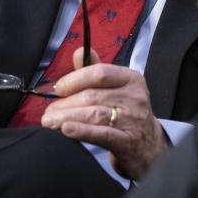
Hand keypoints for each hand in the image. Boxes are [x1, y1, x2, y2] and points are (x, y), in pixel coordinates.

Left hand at [41, 49, 167, 180]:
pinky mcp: (128, 141)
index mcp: (131, 78)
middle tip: (49, 112)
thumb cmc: (128, 113)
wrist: (149, 146)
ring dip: (66, 117)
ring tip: (50, 122)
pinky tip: (66, 130)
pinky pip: (102, 134)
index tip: (58, 88)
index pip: (99, 73)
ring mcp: (133, 119)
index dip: (75, 79)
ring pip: (93, 114)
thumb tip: (78, 52)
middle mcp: (135, 96)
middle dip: (65, 103)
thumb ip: (95, 70)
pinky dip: (82, 131)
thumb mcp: (117, 88)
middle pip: (92, 96)